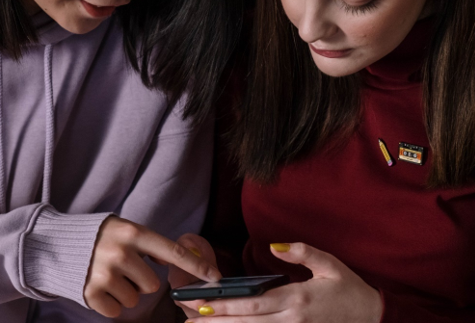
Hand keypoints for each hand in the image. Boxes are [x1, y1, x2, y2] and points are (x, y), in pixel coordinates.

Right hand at [84, 217, 221, 317]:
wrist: (54, 244)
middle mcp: (120, 252)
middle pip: (152, 285)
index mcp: (132, 233)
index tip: (216, 277)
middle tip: (122, 268)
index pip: (172, 251)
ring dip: (125, 292)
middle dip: (140, 281)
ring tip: (108, 275)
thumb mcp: (123, 229)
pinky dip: (110, 303)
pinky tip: (99, 286)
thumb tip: (174, 259)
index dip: (196, 266)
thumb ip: (148, 244)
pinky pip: (117, 311)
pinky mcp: (90, 293)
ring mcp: (104, 274)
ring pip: (135, 300)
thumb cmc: (97, 237)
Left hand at [187, 242, 382, 322]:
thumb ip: (301, 252)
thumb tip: (274, 247)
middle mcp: (292, 319)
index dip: (226, 305)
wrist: (374, 318)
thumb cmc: (350, 289)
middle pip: (247, 322)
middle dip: (215, 320)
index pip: (253, 303)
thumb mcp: (329, 264)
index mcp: (297, 298)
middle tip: (188, 319)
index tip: (201, 302)